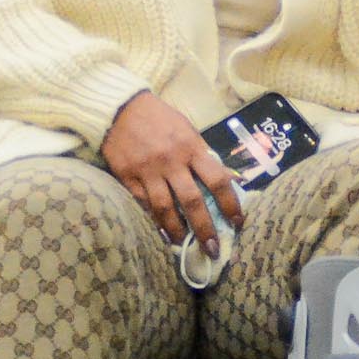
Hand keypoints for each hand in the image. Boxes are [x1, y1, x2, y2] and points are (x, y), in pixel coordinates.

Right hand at [100, 92, 243, 255]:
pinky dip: (153, 220)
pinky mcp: (127, 176)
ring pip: (164, 208)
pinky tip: (160, 232)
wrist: (121, 108)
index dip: (230, 204)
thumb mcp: (187, 130)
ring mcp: (147, 170)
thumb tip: (226, 181)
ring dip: (177, 230)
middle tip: (212, 249)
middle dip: (204, 229)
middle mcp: (171, 161)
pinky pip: (142, 204)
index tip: (237, 222)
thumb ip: (202, 155)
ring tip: (183, 244)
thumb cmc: (160, 119)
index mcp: (191, 148)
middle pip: (192, 201)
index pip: (218, 180)